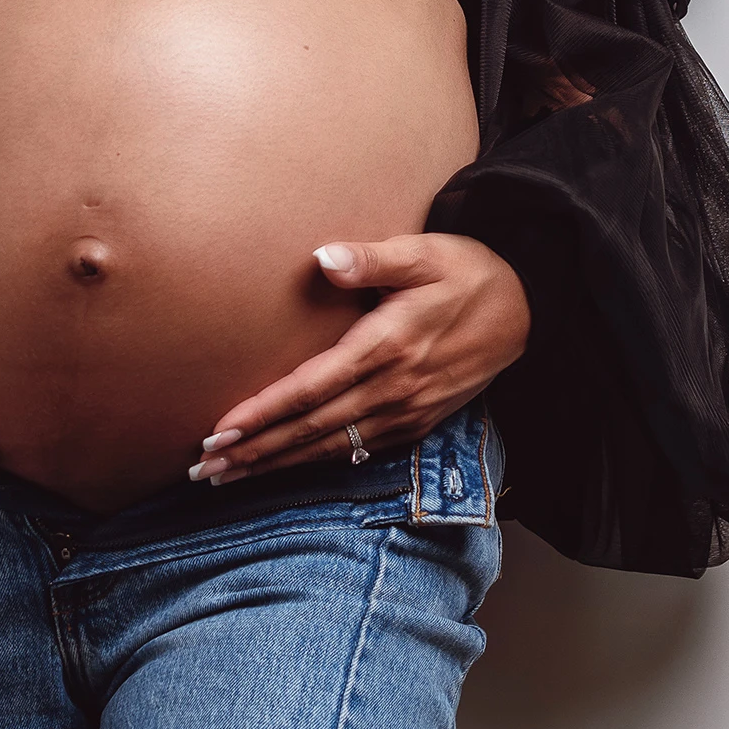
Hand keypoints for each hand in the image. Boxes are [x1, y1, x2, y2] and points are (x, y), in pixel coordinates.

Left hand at [192, 235, 530, 485]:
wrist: (526, 310)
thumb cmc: (468, 273)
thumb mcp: (424, 252)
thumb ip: (372, 258)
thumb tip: (322, 258)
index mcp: (386, 347)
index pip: (309, 390)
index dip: (262, 414)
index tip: (219, 431)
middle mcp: (393, 389)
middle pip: (309, 430)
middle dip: (253, 452)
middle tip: (202, 469)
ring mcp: (406, 412)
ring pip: (329, 448)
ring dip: (276, 465)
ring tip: (229, 476)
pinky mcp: (417, 422)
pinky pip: (357, 451)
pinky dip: (317, 463)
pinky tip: (288, 468)